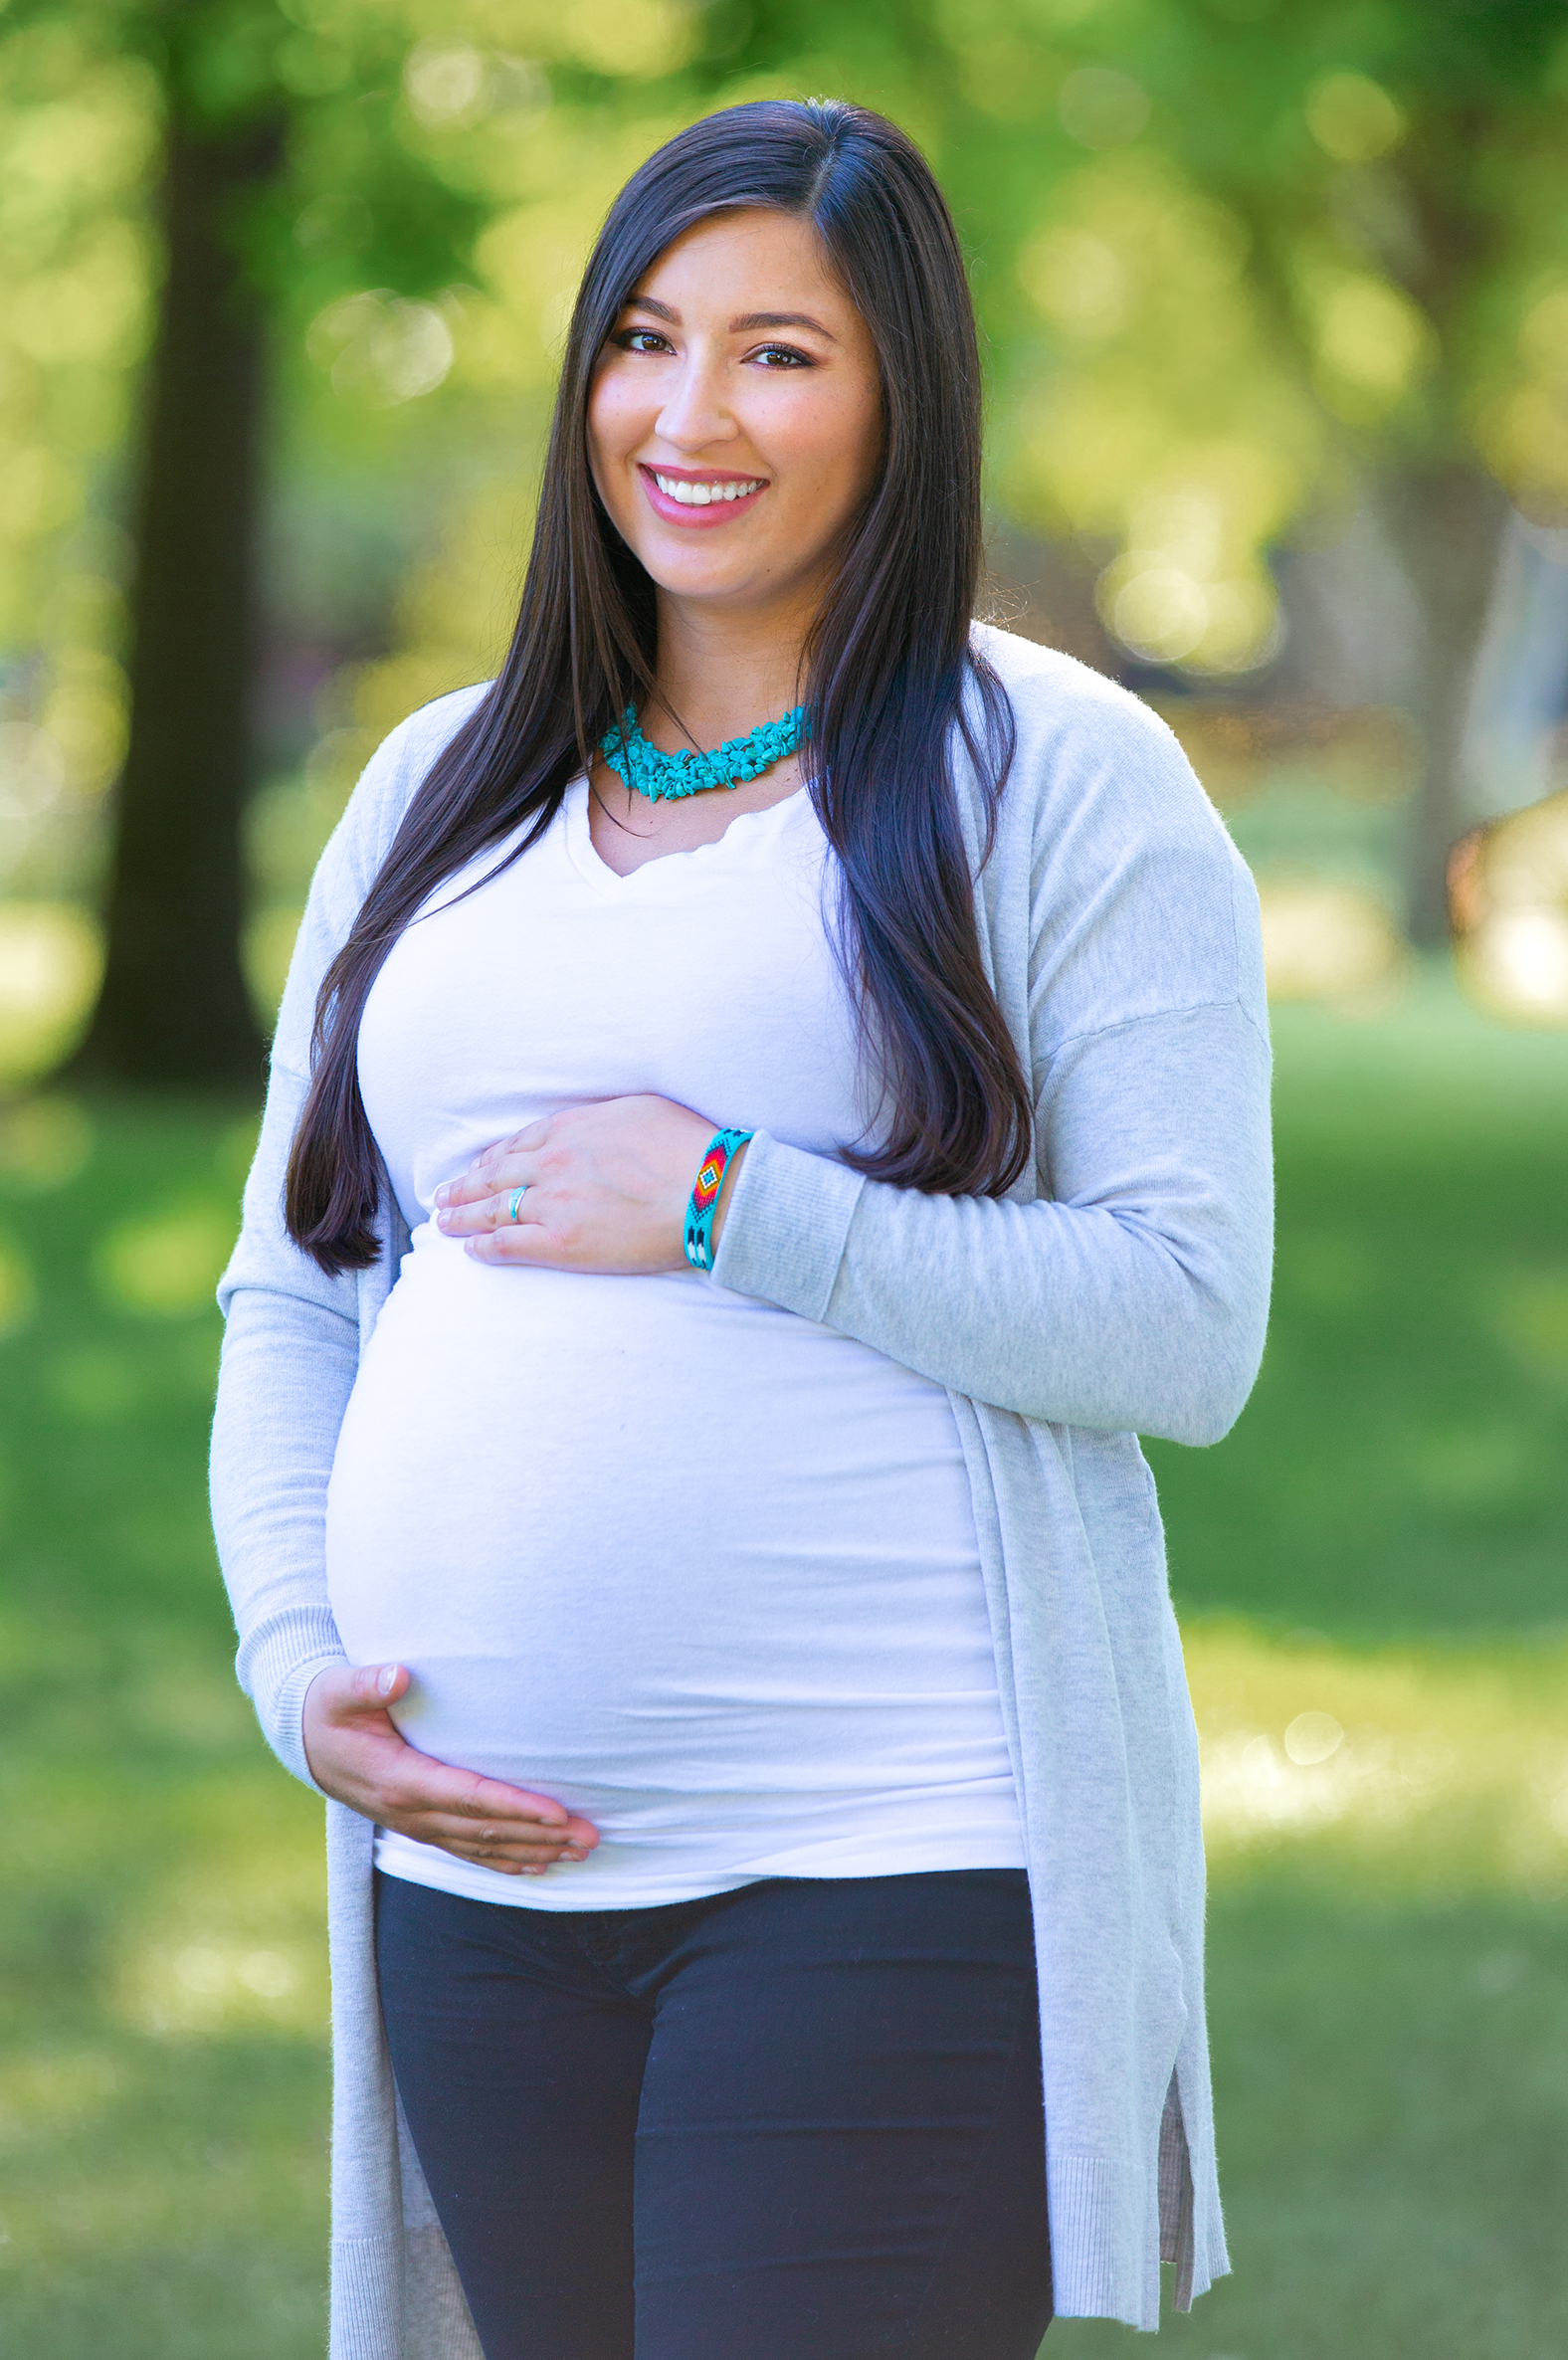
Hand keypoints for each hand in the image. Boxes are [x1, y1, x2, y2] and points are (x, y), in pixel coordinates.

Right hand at [302, 1663, 598, 1875]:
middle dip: (540, 1836)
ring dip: (533, 1852)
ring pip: (484, 1848)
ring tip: (581, 1853)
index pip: (469, 1798)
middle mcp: (412, 1812)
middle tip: (590, 1838)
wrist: (307, 1743)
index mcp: (398, 1779)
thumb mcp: (339, 1691)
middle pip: (486, 1831)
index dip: (514, 1808)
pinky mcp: (422, 1827)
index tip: (557, 1813)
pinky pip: (470, 1852)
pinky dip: (506, 1862)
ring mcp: (417, 1825)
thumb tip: (399, 1674)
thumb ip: (367, 1684)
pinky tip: (540, 1866)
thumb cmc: (330, 1708)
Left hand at [432, 1096, 747, 1272]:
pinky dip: (484, 1247)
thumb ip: (605, 1116)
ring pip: (492, 1209)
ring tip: (443, 1221)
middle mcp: (552, 1163)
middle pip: (494, 1175)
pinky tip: (471, 1250)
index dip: (492, 1158)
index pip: (517, 1144)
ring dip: (463, 1216)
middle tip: (442, 1195)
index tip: (479, 1166)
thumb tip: (596, 1122)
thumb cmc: (688, 1147)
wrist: (707, 1190)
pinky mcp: (561, 1243)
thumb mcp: (642, 1108)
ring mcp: (553, 1204)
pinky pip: (509, 1244)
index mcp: (570, 1129)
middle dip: (465, 1186)